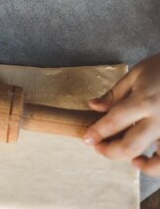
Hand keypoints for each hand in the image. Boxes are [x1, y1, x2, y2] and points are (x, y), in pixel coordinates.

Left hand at [84, 54, 159, 174]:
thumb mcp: (135, 74)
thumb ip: (115, 94)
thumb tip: (93, 106)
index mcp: (143, 101)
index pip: (114, 122)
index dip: (97, 132)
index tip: (87, 138)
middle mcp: (158, 121)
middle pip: (129, 146)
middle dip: (108, 150)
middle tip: (97, 146)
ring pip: (154, 162)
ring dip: (133, 161)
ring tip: (119, 152)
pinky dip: (154, 166)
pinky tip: (142, 159)